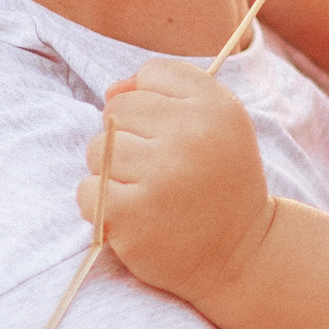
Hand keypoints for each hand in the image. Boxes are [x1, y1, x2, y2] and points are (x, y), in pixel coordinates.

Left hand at [83, 60, 275, 317]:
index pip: (151, 74)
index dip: (156, 104)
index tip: (178, 135)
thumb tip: (111, 90)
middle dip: (130, 136)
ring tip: (149, 193)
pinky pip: (87, 190)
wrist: (241, 254)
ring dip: (113, 171)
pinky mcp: (132, 214)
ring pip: (97, 148)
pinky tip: (135, 216)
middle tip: (163, 170)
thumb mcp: (215, 123)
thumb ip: (168, 91)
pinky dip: (101, 205)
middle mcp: (191, 135)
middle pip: (118, 108)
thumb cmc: (219, 181)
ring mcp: (160, 176)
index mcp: (216, 106)